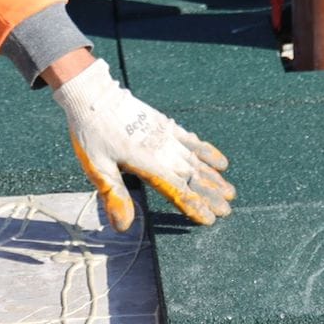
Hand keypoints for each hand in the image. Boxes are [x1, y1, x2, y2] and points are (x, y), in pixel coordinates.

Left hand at [53, 58, 234, 231]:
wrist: (93, 96)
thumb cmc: (92, 134)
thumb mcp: (97, 168)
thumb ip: (114, 196)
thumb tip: (124, 227)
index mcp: (148, 164)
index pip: (178, 190)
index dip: (195, 206)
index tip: (210, 219)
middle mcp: (163, 152)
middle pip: (193, 178)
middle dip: (212, 196)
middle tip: (228, 211)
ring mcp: (167, 137)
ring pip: (198, 161)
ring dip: (215, 178)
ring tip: (231, 191)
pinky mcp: (166, 125)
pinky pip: (193, 140)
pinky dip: (208, 152)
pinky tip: (220, 161)